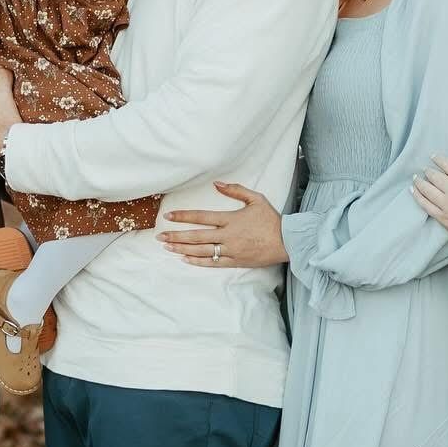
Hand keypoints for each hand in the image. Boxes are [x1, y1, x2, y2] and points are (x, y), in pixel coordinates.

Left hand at [159, 182, 287, 267]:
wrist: (287, 242)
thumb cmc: (271, 220)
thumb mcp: (256, 199)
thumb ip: (235, 190)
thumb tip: (217, 183)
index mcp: (230, 219)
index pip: (201, 217)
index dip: (183, 216)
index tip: (168, 216)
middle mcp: (227, 236)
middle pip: (196, 236)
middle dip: (176, 236)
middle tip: (160, 237)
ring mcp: (230, 250)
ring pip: (201, 251)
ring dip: (183, 249)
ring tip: (168, 247)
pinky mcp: (235, 261)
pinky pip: (213, 263)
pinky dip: (198, 261)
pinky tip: (185, 259)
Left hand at [412, 154, 447, 246]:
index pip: (447, 165)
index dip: (438, 159)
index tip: (433, 157)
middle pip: (435, 176)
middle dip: (428, 171)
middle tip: (424, 169)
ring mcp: (447, 205)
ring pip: (427, 189)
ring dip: (419, 182)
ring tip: (416, 178)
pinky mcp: (443, 218)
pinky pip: (426, 206)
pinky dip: (418, 197)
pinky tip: (413, 191)